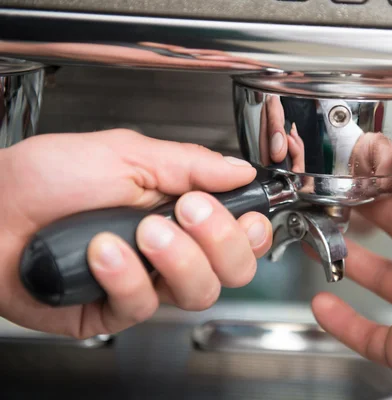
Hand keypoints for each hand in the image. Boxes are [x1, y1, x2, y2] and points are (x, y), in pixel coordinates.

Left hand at [0, 129, 271, 338]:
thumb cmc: (47, 177)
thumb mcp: (125, 153)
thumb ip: (188, 163)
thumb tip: (241, 170)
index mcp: (181, 209)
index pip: (243, 232)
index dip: (253, 229)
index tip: (243, 213)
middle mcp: (171, 248)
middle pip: (234, 270)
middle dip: (220, 241)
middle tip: (188, 211)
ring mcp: (146, 280)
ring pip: (198, 293)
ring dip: (176, 259)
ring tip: (140, 231)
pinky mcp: (114, 308)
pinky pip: (144, 306)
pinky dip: (125, 276)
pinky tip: (100, 252)